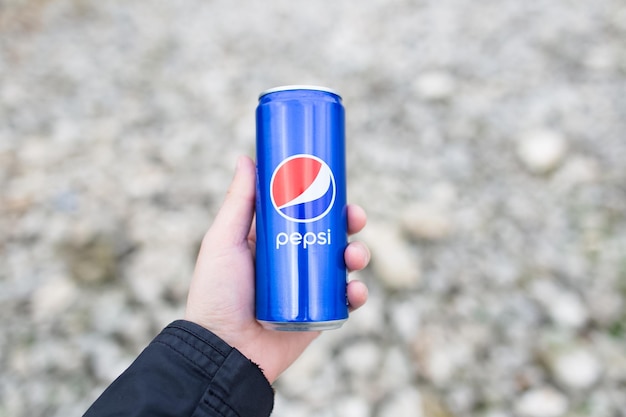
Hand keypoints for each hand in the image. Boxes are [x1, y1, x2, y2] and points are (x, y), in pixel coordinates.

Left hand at [185, 155, 369, 382]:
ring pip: (343, 265)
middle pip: (331, 235)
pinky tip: (356, 290)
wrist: (223, 351)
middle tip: (355, 217)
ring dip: (358, 254)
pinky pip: (346, 301)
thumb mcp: (223, 241)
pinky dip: (358, 294)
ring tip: (354, 256)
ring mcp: (308, 289)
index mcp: (273, 242)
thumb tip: (247, 158)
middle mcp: (294, 263)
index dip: (324, 198)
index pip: (305, 213)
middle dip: (349, 223)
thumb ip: (237, 202)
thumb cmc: (216, 294)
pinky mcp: (319, 315)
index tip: (337, 182)